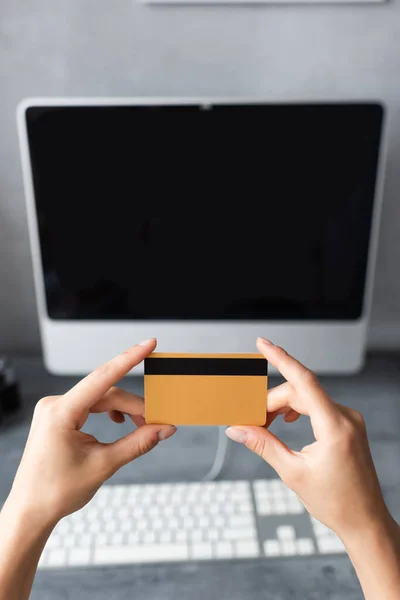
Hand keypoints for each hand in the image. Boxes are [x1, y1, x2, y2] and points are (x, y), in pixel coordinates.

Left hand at [7, 338, 175, 526]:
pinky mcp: (58, 417)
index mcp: (61, 412)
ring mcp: (55, 410)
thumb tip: (164, 429)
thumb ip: (138, 443)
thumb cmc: (56, 491)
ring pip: (100, 399)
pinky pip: (90, 405)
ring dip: (124, 409)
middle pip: (107, 393)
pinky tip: (121, 422)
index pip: (102, 377)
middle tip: (158, 421)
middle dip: (135, 405)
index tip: (149, 344)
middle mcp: (55, 405)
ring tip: (142, 426)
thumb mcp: (104, 465)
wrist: (31, 511)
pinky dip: (109, 412)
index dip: (129, 358)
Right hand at [226, 337, 389, 540]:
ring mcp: (349, 419)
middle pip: (299, 392)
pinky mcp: (347, 425)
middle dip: (271, 402)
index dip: (281, 359)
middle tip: (250, 421)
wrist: (365, 520)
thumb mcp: (292, 473)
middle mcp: (346, 417)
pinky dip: (297, 411)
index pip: (304, 381)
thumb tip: (238, 429)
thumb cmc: (336, 502)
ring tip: (264, 425)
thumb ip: (263, 445)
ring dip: (282, 406)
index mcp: (335, 427)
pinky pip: (317, 406)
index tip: (263, 344)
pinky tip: (285, 421)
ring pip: (307, 398)